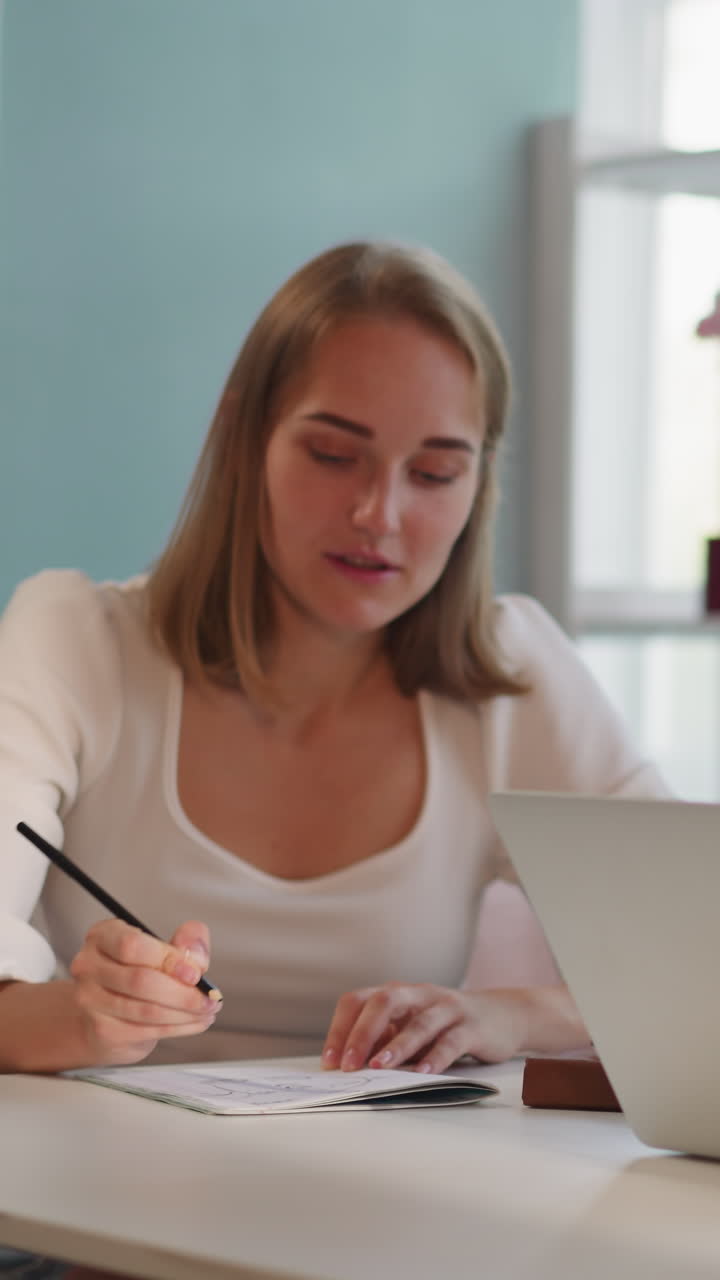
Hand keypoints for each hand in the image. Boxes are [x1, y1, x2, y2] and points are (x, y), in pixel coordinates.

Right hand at [68, 918, 220, 1065]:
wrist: (109, 1014)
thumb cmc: (139, 972)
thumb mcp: (164, 948)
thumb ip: (187, 942)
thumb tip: (196, 956)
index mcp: (103, 936)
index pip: (132, 946)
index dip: (168, 960)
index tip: (196, 973)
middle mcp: (89, 966)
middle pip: (140, 980)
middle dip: (183, 992)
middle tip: (210, 998)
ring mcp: (90, 1000)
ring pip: (146, 1010)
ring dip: (185, 1013)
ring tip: (207, 1010)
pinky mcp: (101, 1030)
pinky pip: (147, 1031)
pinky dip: (179, 1028)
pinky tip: (195, 1022)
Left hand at [321, 982, 531, 1074]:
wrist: (502, 1016)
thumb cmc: (446, 1026)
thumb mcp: (411, 1028)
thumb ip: (385, 1040)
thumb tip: (348, 1066)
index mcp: (398, 993)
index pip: (358, 1001)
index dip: (341, 1029)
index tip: (330, 1062)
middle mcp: (419, 994)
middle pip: (384, 1002)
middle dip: (362, 1033)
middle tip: (349, 1065)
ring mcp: (447, 1008)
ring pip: (419, 1022)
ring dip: (397, 1046)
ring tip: (379, 1067)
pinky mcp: (472, 1027)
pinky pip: (451, 1041)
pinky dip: (435, 1057)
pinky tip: (423, 1073)